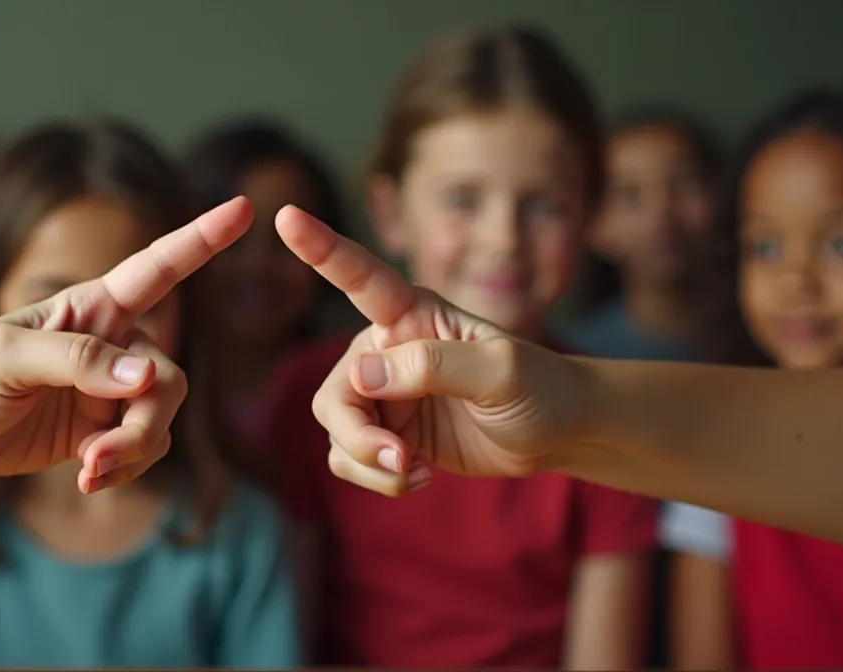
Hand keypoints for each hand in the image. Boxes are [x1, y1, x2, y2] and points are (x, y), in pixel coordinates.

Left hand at [0, 198, 252, 492]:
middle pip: (167, 377)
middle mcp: (110, 345)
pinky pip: (140, 450)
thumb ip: (77, 360)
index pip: (158, 268)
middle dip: (146, 421)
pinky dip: (124, 468)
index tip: (245, 209)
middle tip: (102, 455)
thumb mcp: (6, 357)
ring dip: (133, 452)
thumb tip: (144, 377)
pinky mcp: (97, 432)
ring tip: (89, 472)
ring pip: (158, 419)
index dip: (201, 239)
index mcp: (90, 307)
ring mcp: (106, 391)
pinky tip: (88, 480)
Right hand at [275, 205, 595, 495]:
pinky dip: (378, 478)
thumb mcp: (500, 370)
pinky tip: (421, 477)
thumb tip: (364, 374)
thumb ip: (434, 365)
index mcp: (413, 314)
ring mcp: (383, 394)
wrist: (556, 432)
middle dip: (357, 435)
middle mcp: (386, 348)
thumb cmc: (538, 385)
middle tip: (401, 460)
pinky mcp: (386, 434)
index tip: (286, 216)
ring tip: (418, 472)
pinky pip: (349, 459)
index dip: (321, 248)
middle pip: (335, 392)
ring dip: (370, 462)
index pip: (360, 277)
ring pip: (337, 430)